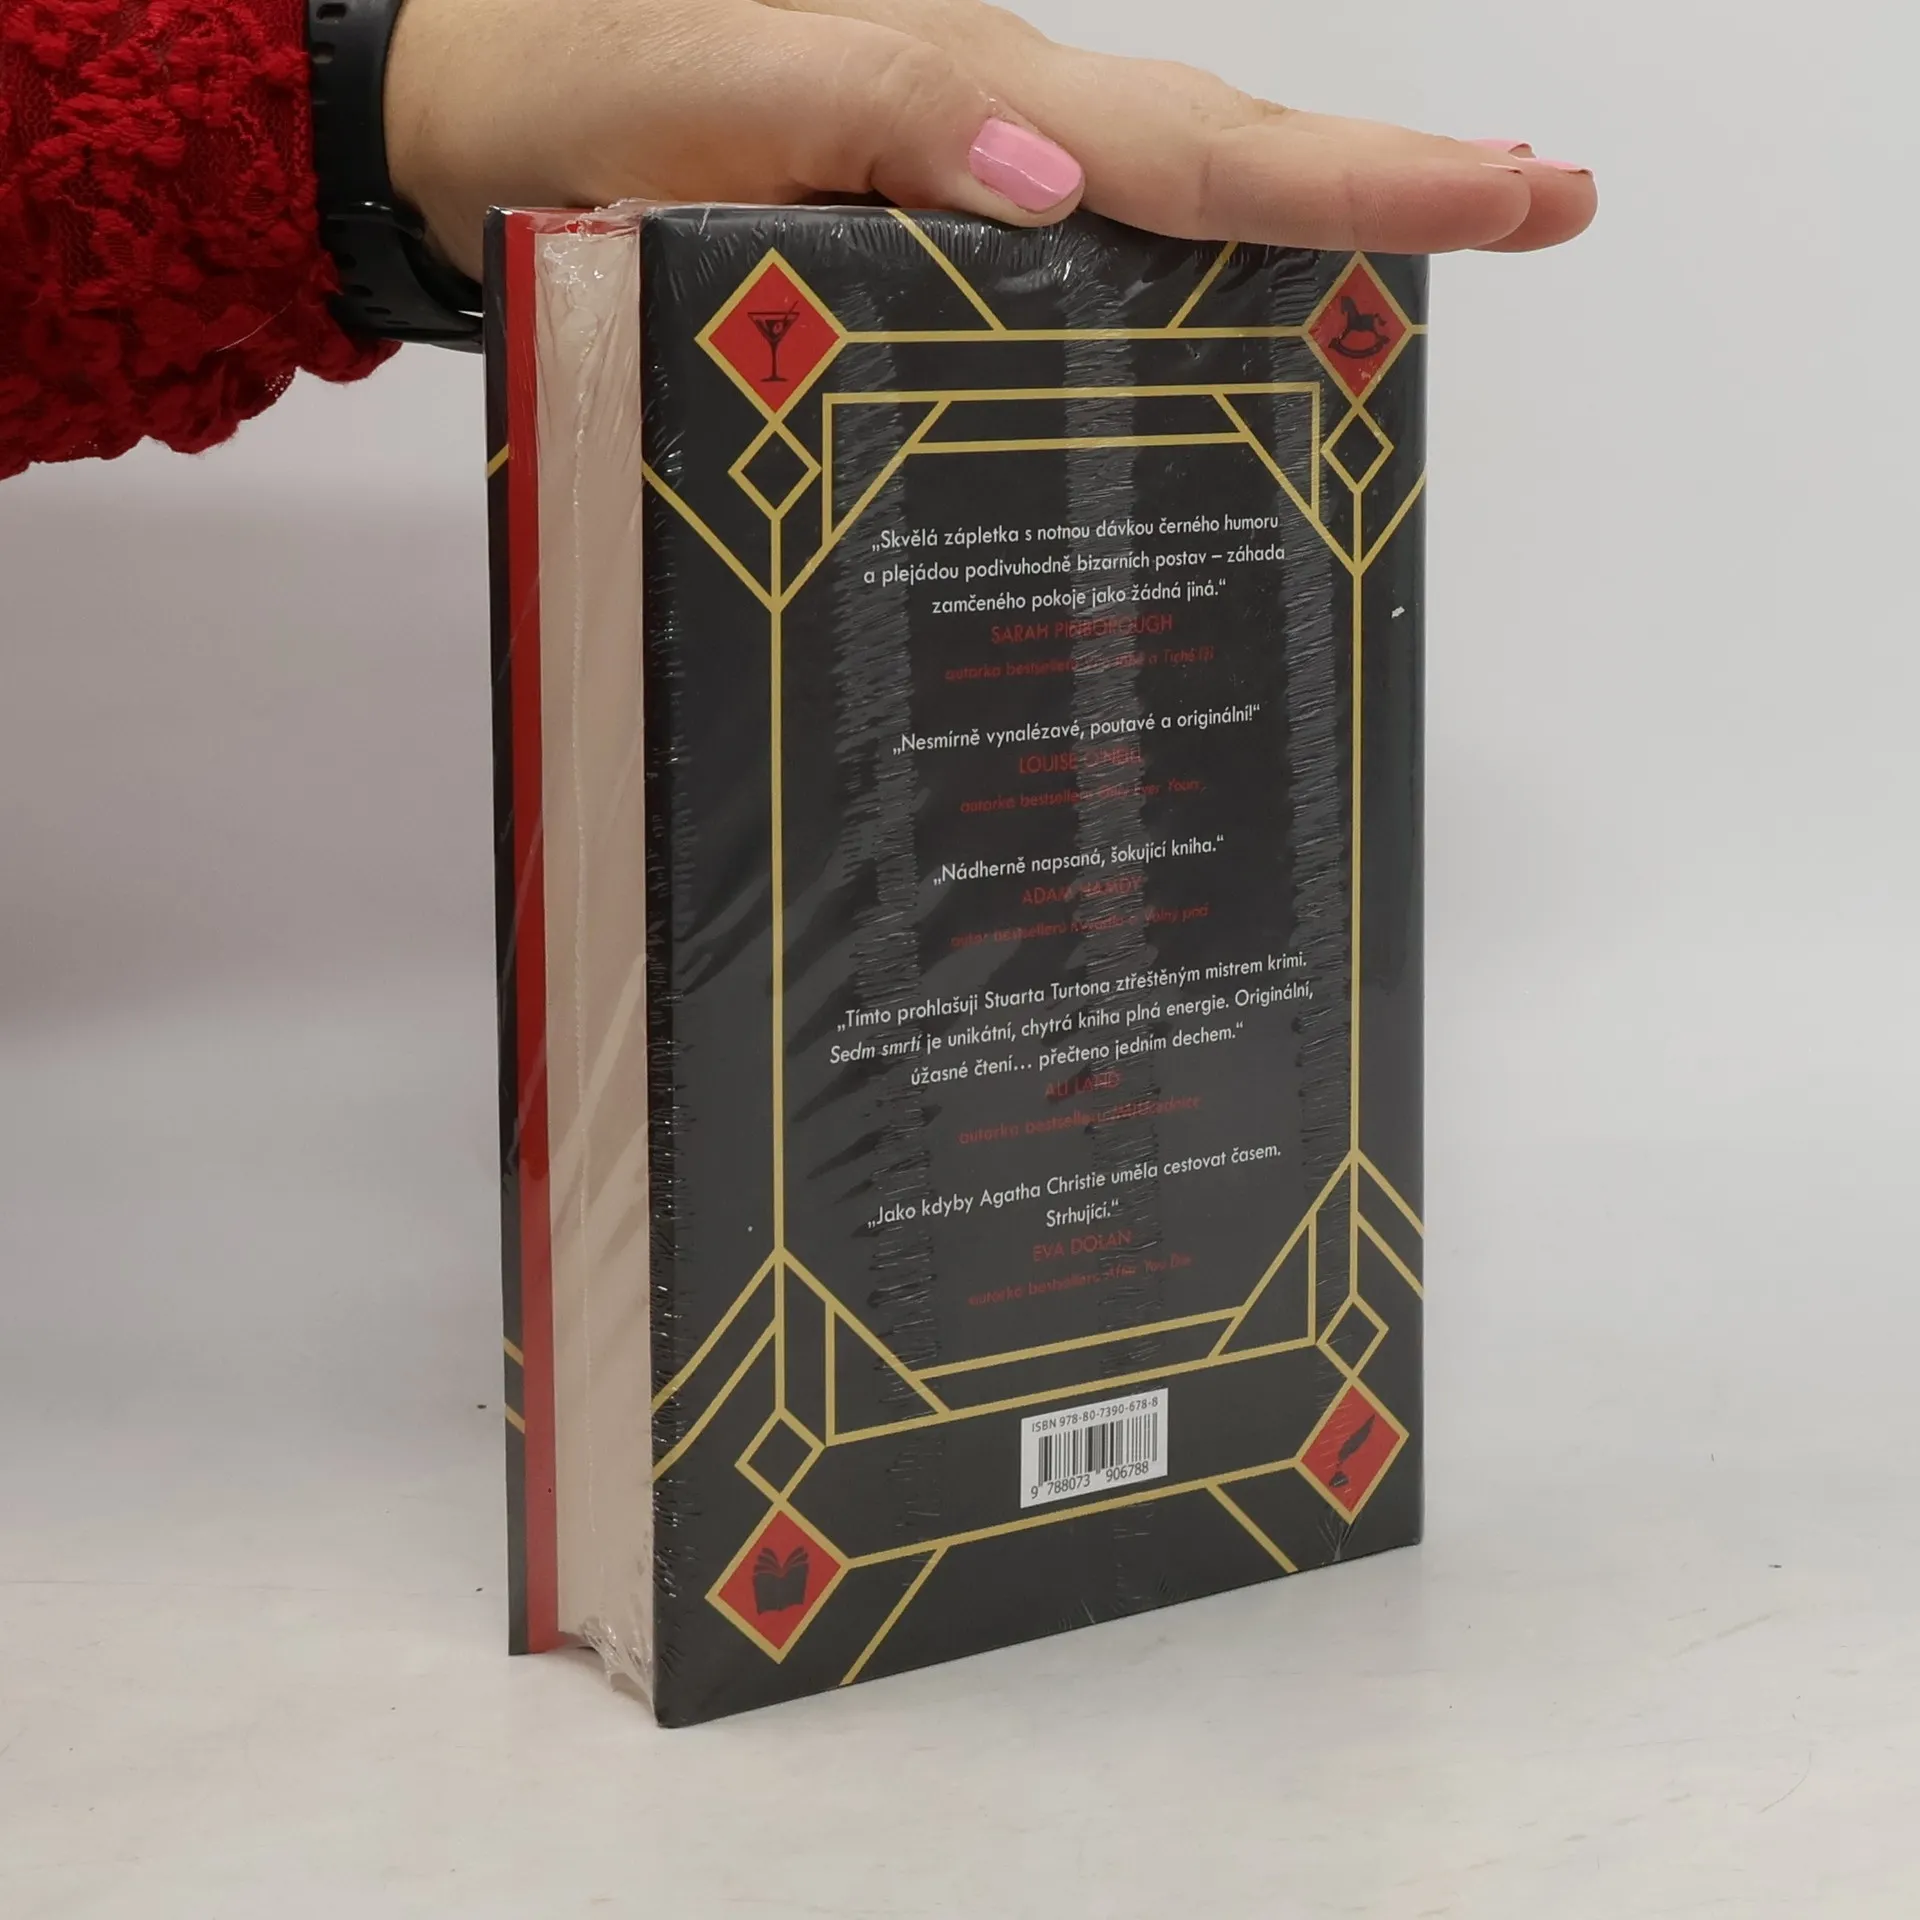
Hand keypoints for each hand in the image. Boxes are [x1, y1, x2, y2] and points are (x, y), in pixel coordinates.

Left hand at [385, 0, 1595, 282]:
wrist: (479, 102)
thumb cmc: (585, 96)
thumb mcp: (735, 92)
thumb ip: (897, 117)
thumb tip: (1062, 186)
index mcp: (979, 97)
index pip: (1204, 147)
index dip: (1366, 178)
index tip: (1518, 191)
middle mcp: (997, 125)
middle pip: (1226, 148)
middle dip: (1392, 177)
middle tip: (1549, 198)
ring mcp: (969, 168)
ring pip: (1172, 187)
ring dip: (1312, 210)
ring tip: (1443, 226)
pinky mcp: (926, 213)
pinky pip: (1084, 239)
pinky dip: (1183, 258)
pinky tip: (1224, 296)